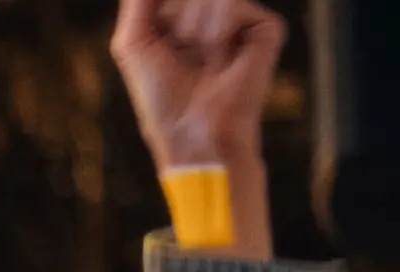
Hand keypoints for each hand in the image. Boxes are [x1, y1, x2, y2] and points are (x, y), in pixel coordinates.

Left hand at [110, 0, 284, 181]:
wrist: (192, 130)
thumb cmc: (160, 95)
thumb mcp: (134, 42)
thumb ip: (140, 1)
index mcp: (186, 17)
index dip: (164, 9)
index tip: (166, 37)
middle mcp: (217, 15)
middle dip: (175, 16)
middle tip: (179, 47)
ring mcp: (243, 20)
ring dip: (191, 26)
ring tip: (199, 57)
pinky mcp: (266, 28)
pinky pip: (234, 5)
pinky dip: (217, 32)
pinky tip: (221, 59)